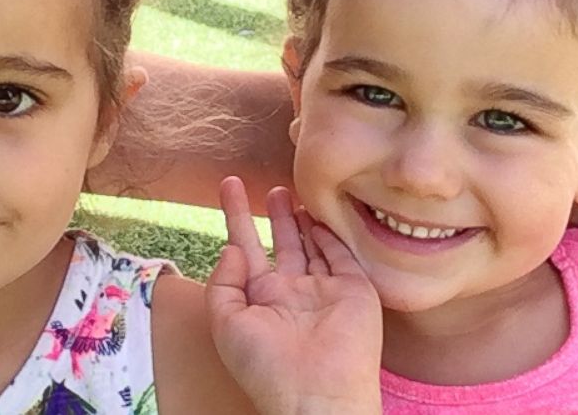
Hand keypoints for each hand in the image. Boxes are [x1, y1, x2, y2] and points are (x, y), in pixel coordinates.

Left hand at [207, 176, 382, 414]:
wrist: (316, 393)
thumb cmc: (265, 366)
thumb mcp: (226, 324)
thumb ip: (222, 283)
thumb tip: (231, 248)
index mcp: (261, 300)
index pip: (246, 248)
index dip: (236, 216)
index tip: (229, 185)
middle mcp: (292, 294)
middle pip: (282, 244)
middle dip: (276, 215)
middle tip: (272, 188)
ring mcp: (324, 291)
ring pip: (312, 245)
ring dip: (303, 219)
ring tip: (293, 191)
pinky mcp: (354, 291)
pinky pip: (341, 255)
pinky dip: (331, 234)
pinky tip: (319, 214)